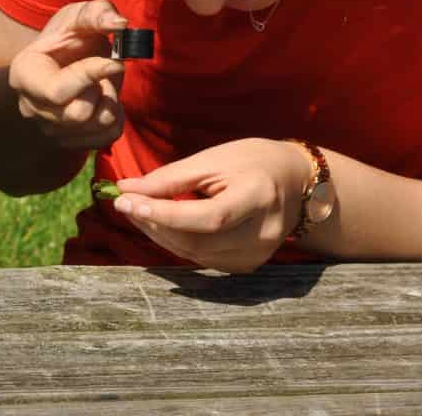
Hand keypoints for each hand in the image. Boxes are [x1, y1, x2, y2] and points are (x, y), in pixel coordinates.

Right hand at [8, 0, 128, 150]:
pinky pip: (108, 137)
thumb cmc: (68, 37)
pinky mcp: (71, 142)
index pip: (58, 91)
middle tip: (104, 70)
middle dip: (101, 89)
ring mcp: (49, 129)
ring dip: (111, 100)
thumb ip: (96, 13)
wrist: (63, 62)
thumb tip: (121, 24)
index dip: (91, 76)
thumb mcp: (77, 16)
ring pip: (97, 125)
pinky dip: (117, 115)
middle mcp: (31, 108)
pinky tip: (105, 98)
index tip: (114, 61)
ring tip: (102, 82)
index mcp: (24, 75)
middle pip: (79, 113)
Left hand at [110, 138, 310, 273]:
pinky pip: (205, 260)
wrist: (295, 180)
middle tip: (126, 205)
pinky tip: (162, 226)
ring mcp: (259, 254)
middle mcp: (263, 233)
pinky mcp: (250, 264)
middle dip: (155, 225)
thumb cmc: (251, 161)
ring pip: (197, 256)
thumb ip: (170, 178)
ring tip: (138, 213)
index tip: (127, 202)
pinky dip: (178, 244)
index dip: (164, 214)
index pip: (208, 217)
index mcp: (258, 197)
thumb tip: (126, 190)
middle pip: (199, 243)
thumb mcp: (212, 159)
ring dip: (161, 236)